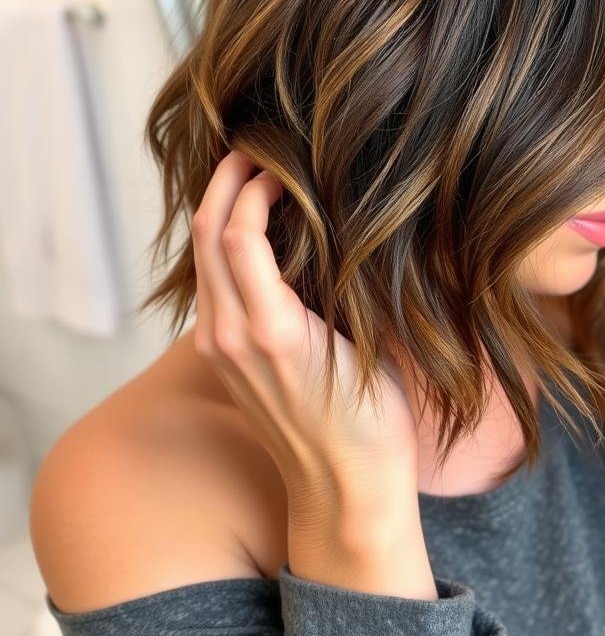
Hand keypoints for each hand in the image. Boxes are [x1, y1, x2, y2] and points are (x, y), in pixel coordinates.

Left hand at [190, 150, 420, 535]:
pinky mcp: (222, 358)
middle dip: (223, 183)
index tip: (284, 162)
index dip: (255, 187)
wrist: (344, 486)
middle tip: (254, 149)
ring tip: (251, 178)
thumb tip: (328, 226)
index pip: (237, 234)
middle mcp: (230, 337)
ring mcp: (219, 349)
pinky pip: (211, 285)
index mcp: (269, 331)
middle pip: (205, 238)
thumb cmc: (371, 421)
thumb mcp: (363, 347)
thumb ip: (333, 287)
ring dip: (218, 210)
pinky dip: (222, 245)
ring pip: (201, 259)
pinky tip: (252, 230)